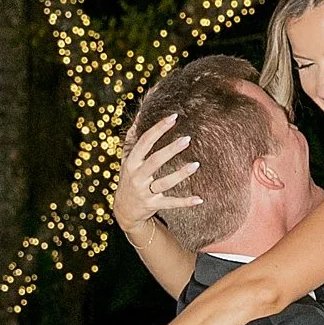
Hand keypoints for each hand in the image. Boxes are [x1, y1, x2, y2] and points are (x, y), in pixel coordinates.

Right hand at [114, 113, 202, 233]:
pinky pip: (171, 203)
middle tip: (188, 138)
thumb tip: (140, 115)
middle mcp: (137, 176)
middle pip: (155, 161)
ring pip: (165, 182)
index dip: (159, 128)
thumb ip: (132, 138)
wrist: (124, 210)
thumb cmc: (129, 178)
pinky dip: (185, 202)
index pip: (145, 141)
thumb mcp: (126, 159)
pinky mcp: (154, 205)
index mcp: (131, 162)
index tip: (174, 117)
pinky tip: (200, 199)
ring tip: (196, 164)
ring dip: (181, 174)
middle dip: (170, 149)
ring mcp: (145, 192)